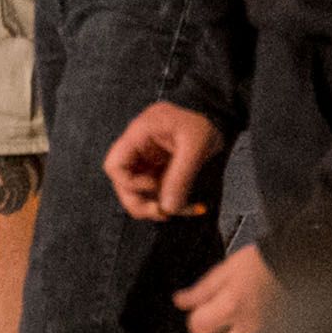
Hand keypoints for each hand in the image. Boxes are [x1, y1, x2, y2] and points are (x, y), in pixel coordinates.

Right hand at [105, 101, 225, 222]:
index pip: (115, 165)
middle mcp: (138, 148)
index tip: (154, 185)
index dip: (129, 183)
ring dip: (154, 205)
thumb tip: (168, 208)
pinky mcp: (157, 170)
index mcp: (140, 133)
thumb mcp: (196, 146)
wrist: (216, 118)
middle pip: (122, 183)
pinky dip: (169, 202)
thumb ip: (181, 176)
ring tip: (176, 211)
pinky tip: (189, 207)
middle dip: (139, 202)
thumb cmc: (205, 123)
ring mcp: (146, 160)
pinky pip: (155, 192)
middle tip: (162, 213)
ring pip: (137, 192)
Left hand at [174, 241, 274, 332]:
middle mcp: (247, 324)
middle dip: (217, 330)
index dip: (196, 319)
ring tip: (238, 322)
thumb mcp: (224, 270)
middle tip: (222, 312)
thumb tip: (179, 301)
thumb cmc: (258, 262)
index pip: (199, 329)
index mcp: (230, 306)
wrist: (289, 260)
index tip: (201, 310)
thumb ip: (201, 290)